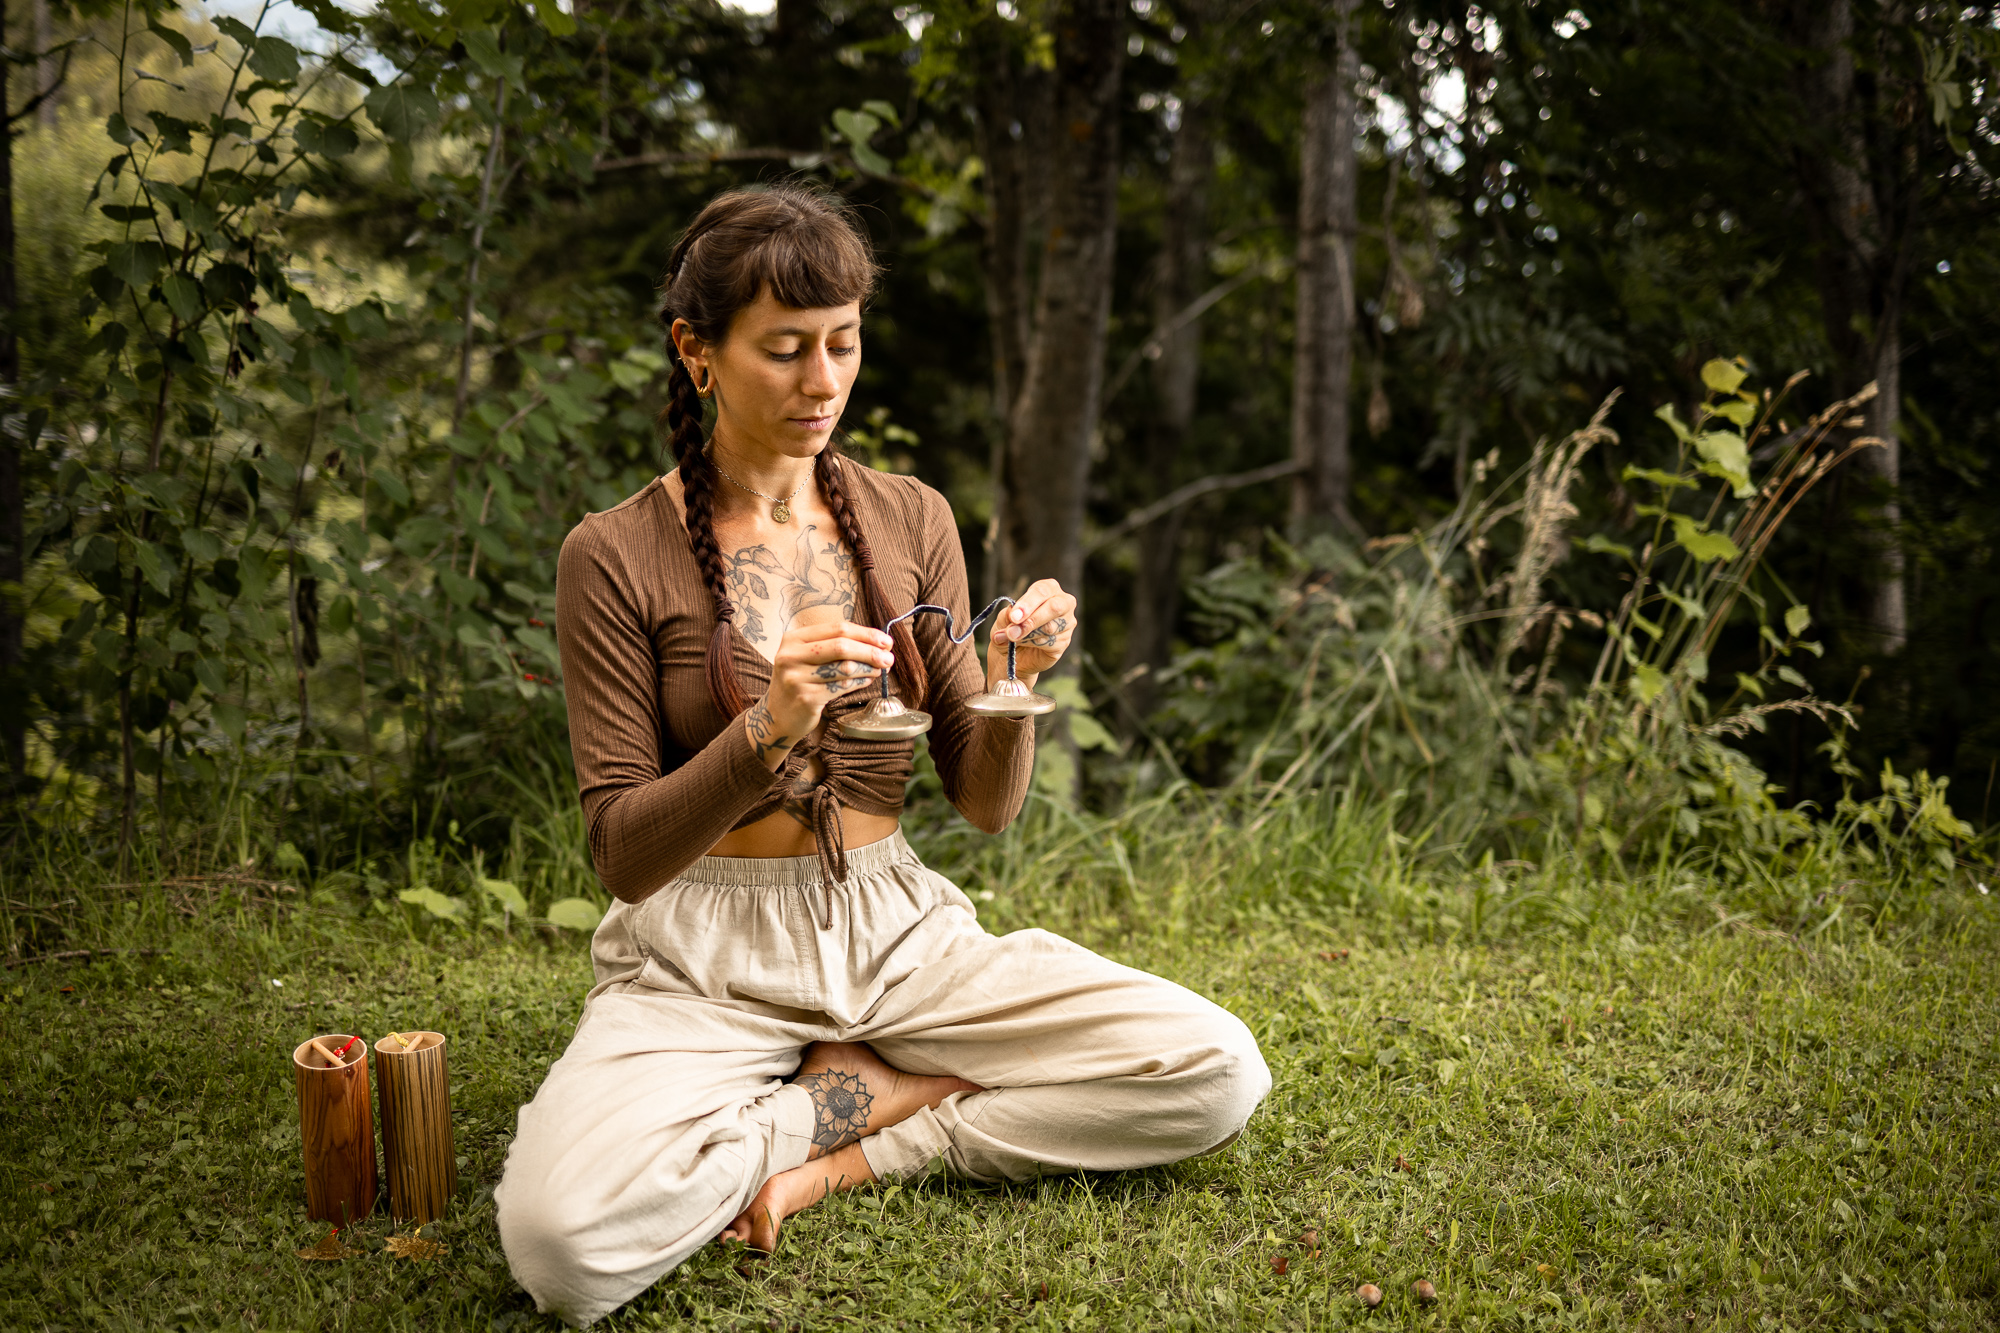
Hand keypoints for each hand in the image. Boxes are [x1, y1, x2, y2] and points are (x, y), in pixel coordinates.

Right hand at [744, 617, 893, 769]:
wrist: (778, 716)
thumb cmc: (800, 682)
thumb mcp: (807, 657)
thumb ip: (834, 647)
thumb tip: (876, 643)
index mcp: (793, 639)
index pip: (837, 628)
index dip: (865, 633)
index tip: (885, 640)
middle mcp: (791, 655)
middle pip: (841, 646)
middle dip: (870, 651)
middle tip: (889, 657)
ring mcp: (796, 677)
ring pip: (844, 668)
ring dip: (868, 668)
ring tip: (879, 669)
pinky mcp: (806, 698)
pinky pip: (842, 687)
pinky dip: (859, 683)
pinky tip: (866, 680)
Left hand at [987, 579, 1077, 685]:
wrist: (1015, 653)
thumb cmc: (1012, 628)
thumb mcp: (1004, 619)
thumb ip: (1007, 616)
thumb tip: (1013, 618)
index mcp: (1048, 588)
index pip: (1042, 590)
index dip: (1027, 603)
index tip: (1014, 617)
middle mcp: (1063, 602)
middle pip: (1054, 607)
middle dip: (1032, 620)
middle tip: (1012, 632)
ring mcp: (1068, 623)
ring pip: (1050, 628)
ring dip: (1026, 635)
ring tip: (1013, 638)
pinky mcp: (1065, 642)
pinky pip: (1050, 643)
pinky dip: (1033, 645)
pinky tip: (1027, 644)